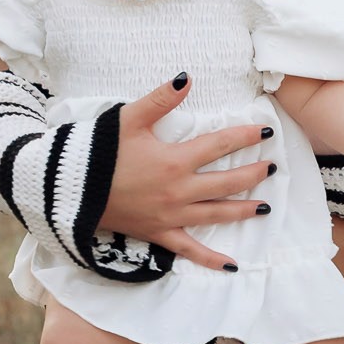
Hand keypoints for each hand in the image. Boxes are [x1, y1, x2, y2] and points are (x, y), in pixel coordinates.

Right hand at [102, 76, 275, 271]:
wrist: (72, 189)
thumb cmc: (98, 152)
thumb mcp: (129, 119)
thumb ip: (160, 99)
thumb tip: (187, 78)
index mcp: (175, 160)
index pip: (219, 145)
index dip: (245, 136)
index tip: (265, 131)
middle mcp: (179, 191)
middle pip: (227, 182)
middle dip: (253, 174)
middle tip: (272, 167)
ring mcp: (171, 216)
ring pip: (217, 214)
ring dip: (243, 210)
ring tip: (264, 207)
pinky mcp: (159, 234)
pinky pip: (190, 251)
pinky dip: (211, 260)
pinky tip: (232, 266)